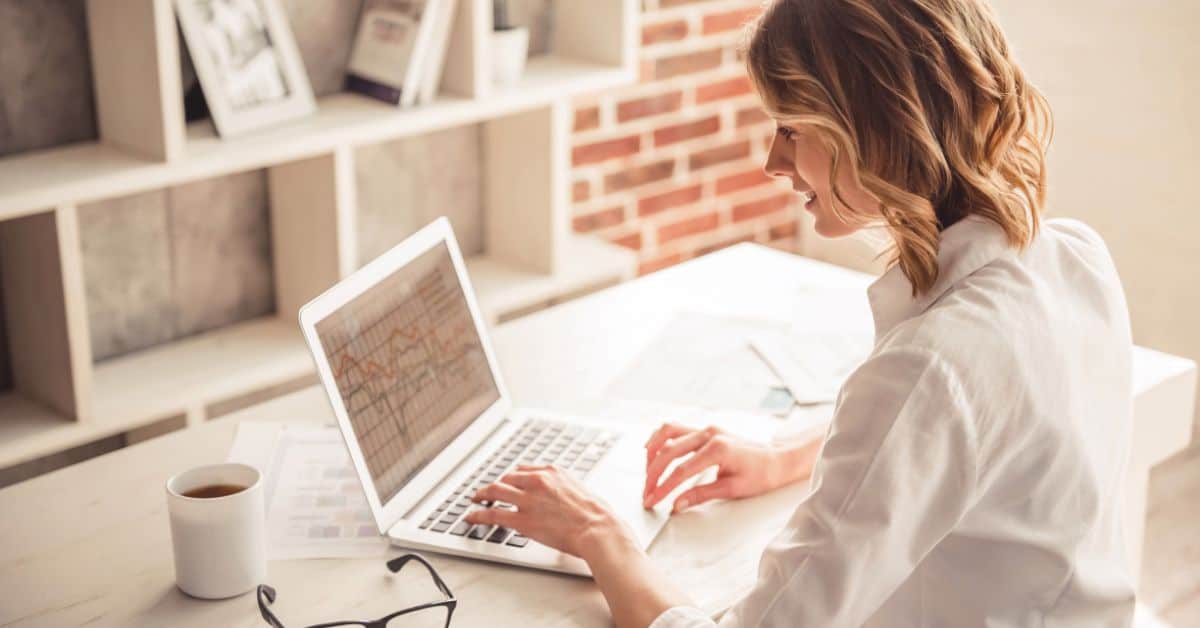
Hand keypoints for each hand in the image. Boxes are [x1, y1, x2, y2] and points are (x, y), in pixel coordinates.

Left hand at [464, 464, 635, 560]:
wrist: (597, 528)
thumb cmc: (595, 513)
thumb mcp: (580, 489)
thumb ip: (563, 488)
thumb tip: (560, 495)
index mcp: (552, 472)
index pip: (524, 470)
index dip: (512, 477)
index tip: (508, 482)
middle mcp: (537, 481)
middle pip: (507, 478)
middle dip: (496, 485)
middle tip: (488, 490)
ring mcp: (527, 500)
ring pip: (495, 492)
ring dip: (482, 495)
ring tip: (476, 499)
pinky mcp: (522, 519)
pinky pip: (493, 515)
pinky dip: (479, 515)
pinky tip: (472, 516)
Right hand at [642, 423, 817, 512]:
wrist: (778, 459)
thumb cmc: (761, 475)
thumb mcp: (732, 490)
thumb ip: (700, 495)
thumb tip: (676, 505)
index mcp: (718, 449)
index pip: (680, 470)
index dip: (663, 487)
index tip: (652, 500)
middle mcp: (709, 434)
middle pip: (669, 451)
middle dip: (653, 474)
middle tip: (647, 493)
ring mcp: (706, 428)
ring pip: (668, 433)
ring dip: (653, 452)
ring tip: (647, 473)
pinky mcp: (705, 429)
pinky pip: (676, 429)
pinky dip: (661, 439)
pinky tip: (653, 451)